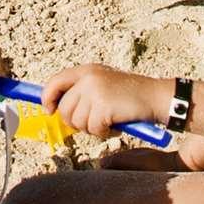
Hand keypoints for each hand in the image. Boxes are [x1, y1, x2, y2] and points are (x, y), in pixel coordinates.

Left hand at [36, 63, 163, 138]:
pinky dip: (104, 132)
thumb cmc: (129, 95)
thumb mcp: (103, 84)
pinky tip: (115, 125)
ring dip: (92, 128)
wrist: (155, 97)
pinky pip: (93, 129)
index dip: (48, 98)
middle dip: (75, 122)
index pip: (55, 82)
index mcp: (86, 70)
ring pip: (77, 122)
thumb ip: (82, 91)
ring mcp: (95, 91)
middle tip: (93, 122)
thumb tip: (56, 108)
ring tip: (108, 121)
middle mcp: (88, 78)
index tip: (49, 110)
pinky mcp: (103, 106)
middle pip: (64, 109)